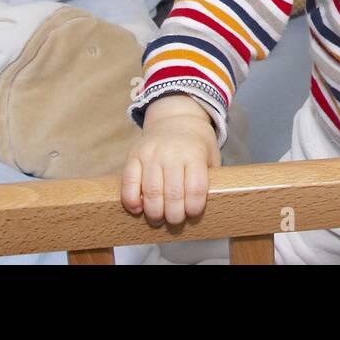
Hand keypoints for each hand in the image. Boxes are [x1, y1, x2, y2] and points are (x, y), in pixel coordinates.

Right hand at [121, 95, 220, 224]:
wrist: (176, 117)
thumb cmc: (196, 144)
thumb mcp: (210, 155)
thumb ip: (209, 177)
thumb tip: (207, 205)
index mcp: (194, 154)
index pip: (196, 188)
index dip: (194, 207)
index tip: (193, 215)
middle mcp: (172, 153)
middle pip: (173, 193)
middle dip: (174, 215)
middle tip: (175, 222)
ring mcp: (151, 153)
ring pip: (151, 191)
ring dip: (154, 212)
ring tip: (158, 219)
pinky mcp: (134, 155)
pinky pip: (129, 182)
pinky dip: (131, 200)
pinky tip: (138, 209)